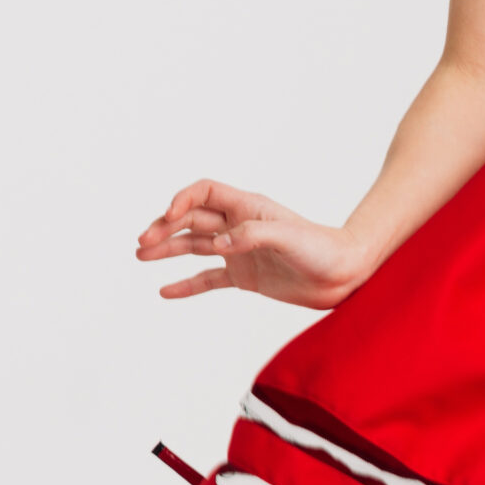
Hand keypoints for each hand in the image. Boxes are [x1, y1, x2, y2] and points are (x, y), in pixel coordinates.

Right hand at [136, 180, 369, 307]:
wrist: (344, 275)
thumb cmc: (321, 248)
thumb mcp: (287, 237)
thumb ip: (250, 237)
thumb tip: (217, 246)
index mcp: (247, 207)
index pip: (204, 193)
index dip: (183, 201)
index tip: (169, 217)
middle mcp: (238, 226)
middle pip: (192, 220)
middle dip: (165, 228)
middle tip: (142, 242)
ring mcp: (239, 251)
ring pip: (194, 247)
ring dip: (167, 250)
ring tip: (141, 256)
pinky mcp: (245, 276)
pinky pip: (208, 279)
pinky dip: (187, 285)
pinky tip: (165, 291)